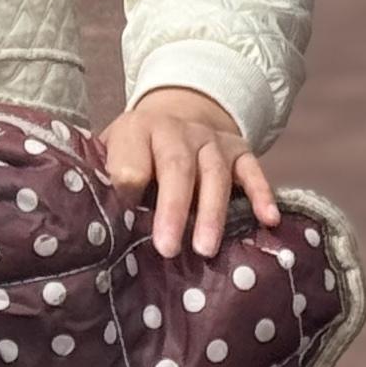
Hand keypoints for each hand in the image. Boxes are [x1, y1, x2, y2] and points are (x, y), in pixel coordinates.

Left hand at [97, 87, 280, 260]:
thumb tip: (97, 226)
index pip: (130, 160)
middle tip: (167, 249)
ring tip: (205, 249)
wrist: (174, 117)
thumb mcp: (112, 155)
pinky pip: (253, 170)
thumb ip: (107, 181)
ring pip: (215, 172)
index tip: (121, 222)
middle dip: (172, 209)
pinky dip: (261, 194)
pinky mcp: (239, 150)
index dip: (126, 191)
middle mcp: (177, 130)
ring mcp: (211, 140)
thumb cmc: (136, 153)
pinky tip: (267, 220)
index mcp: (137, 131)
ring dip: (211, 212)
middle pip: (176, 167)